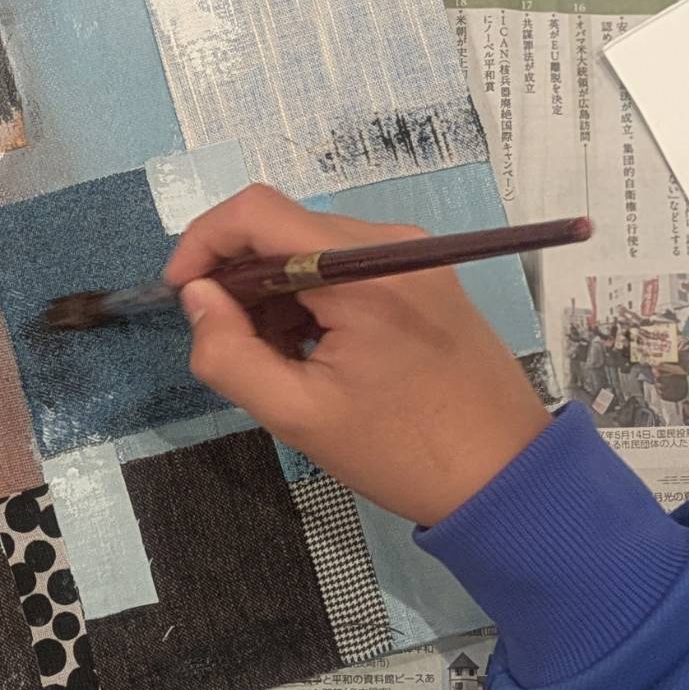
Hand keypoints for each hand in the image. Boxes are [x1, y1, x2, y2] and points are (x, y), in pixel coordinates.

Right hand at [165, 185, 549, 524]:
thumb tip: (197, 299)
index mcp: (360, 269)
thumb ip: (228, 353)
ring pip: (310, 249)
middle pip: (282, 228)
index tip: (183, 297)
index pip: (256, 211)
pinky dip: (311, 300)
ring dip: (275, 294)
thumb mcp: (296, 414)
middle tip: (231, 345)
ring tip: (278, 362)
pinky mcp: (424, 276)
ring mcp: (413, 256)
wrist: (505, 478)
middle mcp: (390, 242)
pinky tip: (314, 354)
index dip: (203, 243)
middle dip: (240, 280)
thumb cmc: (400, 451)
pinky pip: (345, 267)